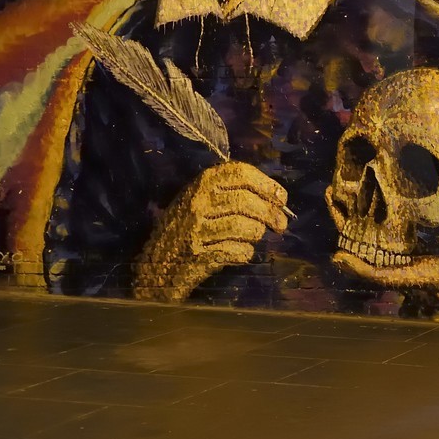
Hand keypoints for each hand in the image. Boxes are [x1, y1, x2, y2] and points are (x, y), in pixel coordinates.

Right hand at [134, 161, 287, 301]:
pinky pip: (238, 251)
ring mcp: (197, 228)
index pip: (242, 173)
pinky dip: (245, 253)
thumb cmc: (187, 228)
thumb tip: (277, 198)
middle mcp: (198, 202)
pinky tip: (239, 253)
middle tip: (281, 225)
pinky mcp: (199, 253)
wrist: (157, 265)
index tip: (282, 198)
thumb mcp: (204, 200)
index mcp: (202, 183)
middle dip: (271, 214)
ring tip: (252, 238)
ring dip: (256, 235)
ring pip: (246, 227)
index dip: (267, 185)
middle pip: (247, 202)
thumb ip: (234, 192)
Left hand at [332, 187, 438, 312]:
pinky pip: (395, 271)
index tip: (338, 256)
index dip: (361, 270)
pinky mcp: (426, 283)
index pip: (389, 277)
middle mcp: (422, 283)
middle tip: (334, 212)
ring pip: (384, 271)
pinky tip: (375, 231)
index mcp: (434, 274)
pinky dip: (378, 256)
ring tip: (346, 214)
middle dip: (354, 251)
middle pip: (378, 272)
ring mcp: (422, 286)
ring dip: (364, 251)